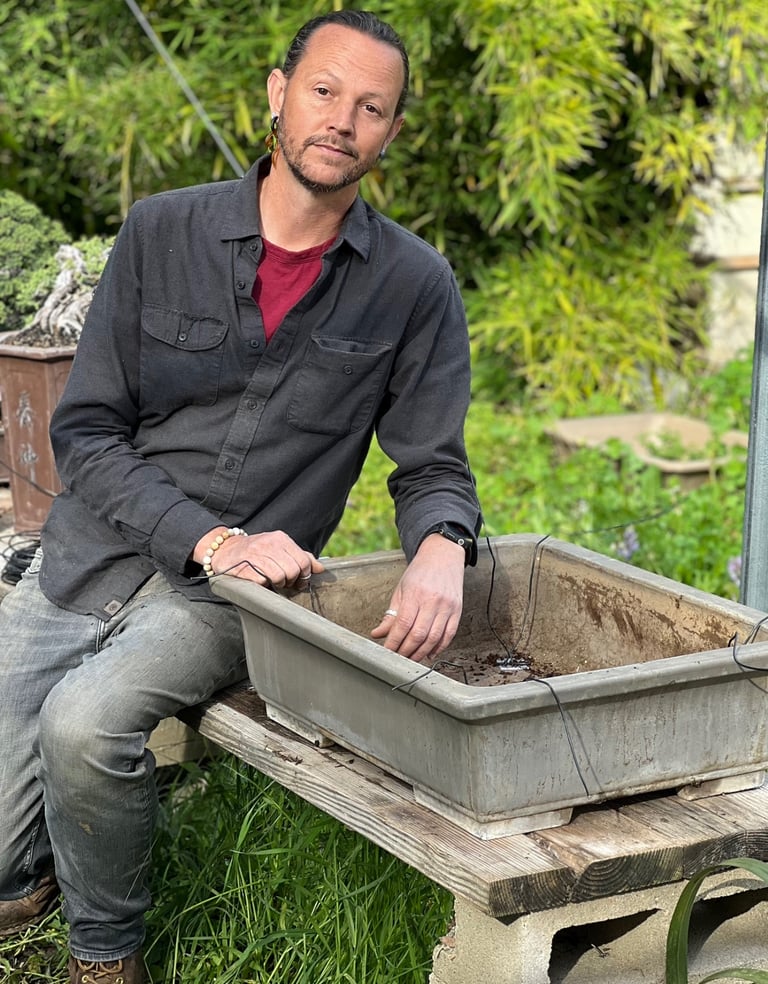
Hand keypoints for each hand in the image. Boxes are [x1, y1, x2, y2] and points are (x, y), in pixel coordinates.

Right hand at [195, 528, 323, 586]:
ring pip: (280, 577)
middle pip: (294, 570)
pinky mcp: (244, 567)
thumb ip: (301, 556)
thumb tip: (320, 568)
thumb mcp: (279, 548)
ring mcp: (256, 555)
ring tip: (273, 581)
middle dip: (292, 581)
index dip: (304, 575)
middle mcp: (269, 544)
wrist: (225, 550)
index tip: (299, 580)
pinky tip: (260, 580)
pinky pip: (263, 582)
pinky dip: (264, 585)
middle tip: (285, 583)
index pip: (304, 560)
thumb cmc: (256, 551)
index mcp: (280, 538)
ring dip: (278, 584)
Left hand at [370, 534, 464, 661]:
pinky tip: (429, 653)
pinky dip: (439, 647)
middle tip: (398, 658)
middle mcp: (433, 601)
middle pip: (418, 634)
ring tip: (411, 658)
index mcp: (415, 594)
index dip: (394, 642)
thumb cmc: (420, 571)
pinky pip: (449, 635)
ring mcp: (447, 606)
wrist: (443, 556)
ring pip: (434, 638)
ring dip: (421, 652)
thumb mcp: (401, 589)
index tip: (387, 651)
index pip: (402, 624)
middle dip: (406, 651)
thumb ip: (391, 614)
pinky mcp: (457, 610)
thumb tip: (378, 634)